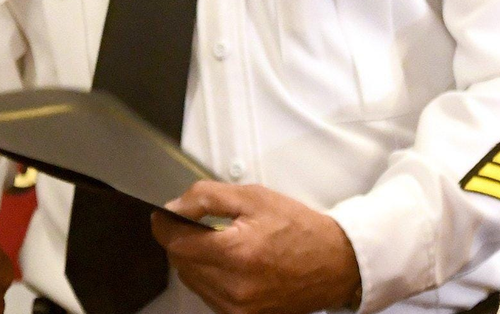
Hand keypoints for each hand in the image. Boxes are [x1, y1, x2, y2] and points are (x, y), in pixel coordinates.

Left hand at [150, 182, 361, 313]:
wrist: (336, 263)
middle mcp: (235, 288)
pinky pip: (209, 297)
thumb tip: (174, 207)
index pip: (176, 243)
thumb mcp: (253, 197)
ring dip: (193, 260)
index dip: (164, 225)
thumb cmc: (299, 228)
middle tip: (194, 223)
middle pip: (180, 263)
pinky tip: (226, 263)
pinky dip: (208, 278)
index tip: (164, 215)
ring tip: (215, 243)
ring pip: (192, 281)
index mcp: (237, 254)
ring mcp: (239, 309)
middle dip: (180, 240)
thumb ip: (207, 198)